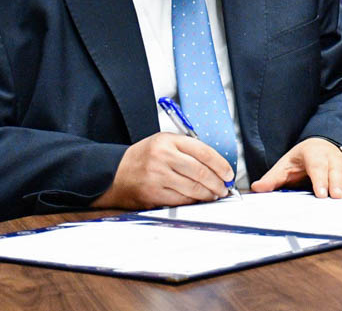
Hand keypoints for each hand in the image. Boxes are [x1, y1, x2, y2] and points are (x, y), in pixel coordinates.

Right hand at [91, 132, 234, 208]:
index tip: (228, 173)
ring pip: (193, 188)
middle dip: (218, 182)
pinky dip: (194, 201)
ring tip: (214, 195)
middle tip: (224, 188)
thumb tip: (215, 165)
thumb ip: (187, 149)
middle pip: (201, 172)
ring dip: (209, 194)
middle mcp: (163, 157)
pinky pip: (181, 199)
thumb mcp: (163, 143)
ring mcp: (158, 176)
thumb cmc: (143, 158)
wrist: (113, 173)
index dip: (221, 164)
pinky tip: (198, 200)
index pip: (204, 151)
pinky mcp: (153, 193)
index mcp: (168, 141)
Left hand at [251, 137, 341, 197]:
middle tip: (337, 197)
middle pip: (336, 168)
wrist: (318, 146)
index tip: (320, 193)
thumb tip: (256, 188)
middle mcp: (331, 155)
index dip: (320, 179)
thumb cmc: (300, 160)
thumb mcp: (284, 166)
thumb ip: (272, 178)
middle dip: (337, 183)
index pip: (317, 166)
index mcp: (313, 152)